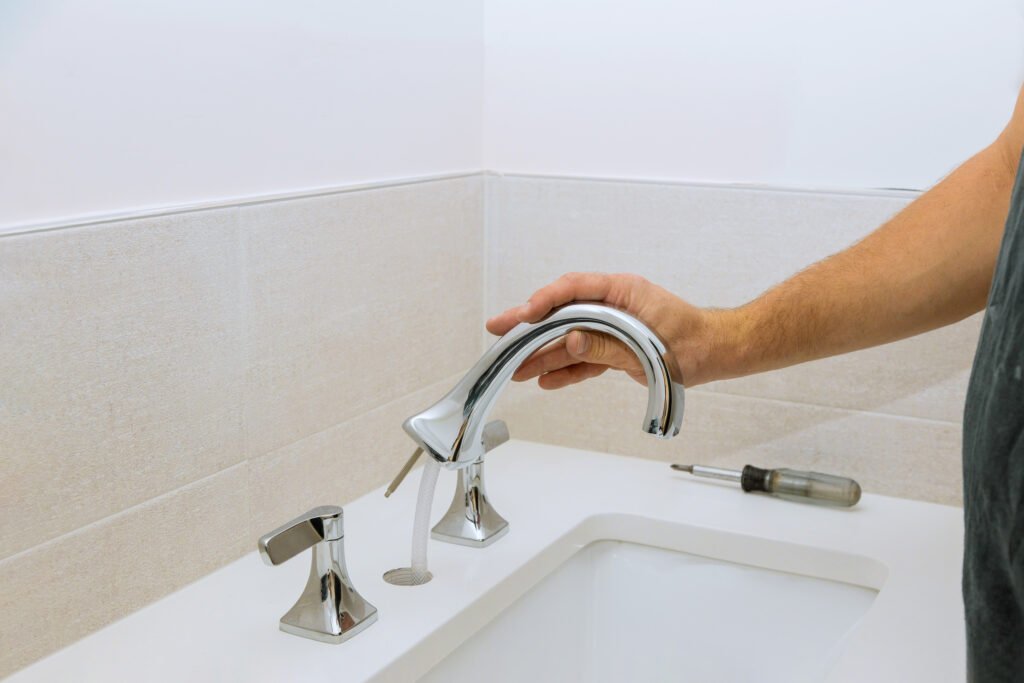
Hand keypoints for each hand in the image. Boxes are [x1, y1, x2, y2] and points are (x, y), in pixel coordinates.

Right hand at [486, 273, 729, 388]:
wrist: (715, 354)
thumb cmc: (691, 341)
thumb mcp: (645, 346)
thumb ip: (605, 344)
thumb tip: (570, 340)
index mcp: (621, 291)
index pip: (573, 289)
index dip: (545, 300)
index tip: (524, 314)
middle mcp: (612, 305)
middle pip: (562, 313)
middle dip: (529, 325)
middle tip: (498, 330)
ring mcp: (612, 327)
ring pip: (570, 339)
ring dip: (544, 355)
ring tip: (516, 369)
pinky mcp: (615, 349)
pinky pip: (585, 358)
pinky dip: (567, 370)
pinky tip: (545, 379)